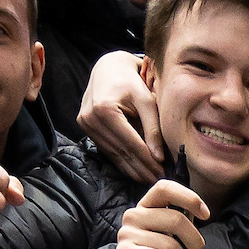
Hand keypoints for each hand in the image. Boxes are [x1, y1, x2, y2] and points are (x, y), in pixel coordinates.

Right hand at [78, 50, 162, 183]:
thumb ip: (153, 128)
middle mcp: (90, 118)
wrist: (108, 68)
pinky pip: (107, 150)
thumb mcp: (146, 100)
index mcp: (105, 109)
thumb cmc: (132, 81)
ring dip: (132, 169)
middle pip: (121, 152)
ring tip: (150, 179)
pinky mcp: (86, 128)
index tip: (163, 173)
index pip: (131, 143)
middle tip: (159, 181)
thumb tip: (160, 157)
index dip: (148, 160)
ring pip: (113, 154)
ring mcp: (85, 124)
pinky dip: (122, 161)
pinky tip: (136, 170)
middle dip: (142, 168)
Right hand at [112, 180, 210, 248]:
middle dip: (195, 240)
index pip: (164, 188)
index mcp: (147, 209)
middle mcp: (133, 217)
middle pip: (175, 218)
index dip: (189, 197)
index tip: (206, 215)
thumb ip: (184, 223)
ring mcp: (126, 235)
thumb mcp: (181, 243)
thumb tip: (198, 207)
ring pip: (170, 243)